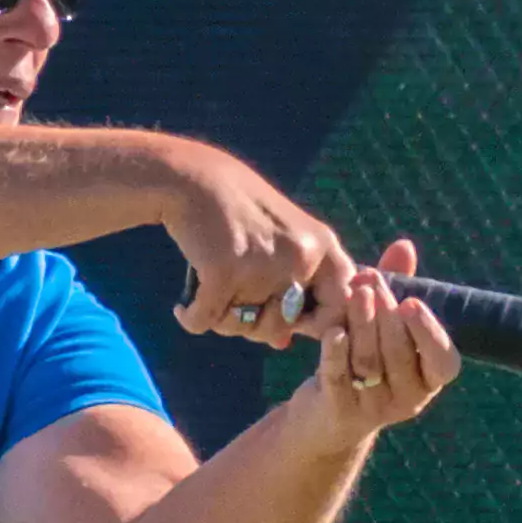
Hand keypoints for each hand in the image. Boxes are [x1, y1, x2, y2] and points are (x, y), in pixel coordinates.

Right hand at [162, 141, 353, 348]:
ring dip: (221, 321)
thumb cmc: (241, 211)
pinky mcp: (224, 271)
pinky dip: (191, 317)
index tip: (288, 319)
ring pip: (242, 327)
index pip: (338, 306)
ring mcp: (263, 265)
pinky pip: (206, 321)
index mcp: (321, 246)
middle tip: (232, 306)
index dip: (315, 323)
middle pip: (281, 327)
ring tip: (210, 298)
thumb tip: (283, 345)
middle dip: (254, 325)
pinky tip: (183, 308)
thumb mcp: (282, 239)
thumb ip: (292, 287)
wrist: (196, 177)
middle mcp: (299, 257)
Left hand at [284, 239, 462, 455]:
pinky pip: (340, 380)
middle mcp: (409, 398)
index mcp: (429, 378)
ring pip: (370, 364)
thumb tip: (404, 245)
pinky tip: (333, 332)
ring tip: (354, 293)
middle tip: (372, 281)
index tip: (411, 302)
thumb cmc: (365, 356)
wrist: (327, 414)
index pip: (444, 361)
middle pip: (400, 355)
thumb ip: (397, 286)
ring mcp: (375, 408)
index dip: (429, 332)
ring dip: (362, 325)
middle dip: (387, 315)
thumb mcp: (383, 324)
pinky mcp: (341, 412)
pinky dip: (336, 354)